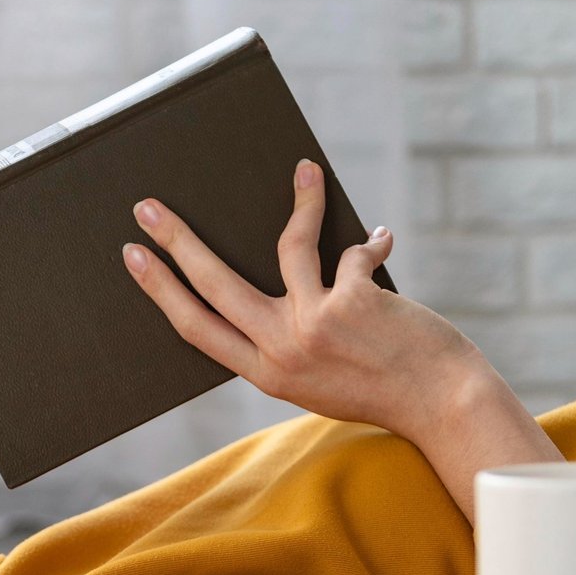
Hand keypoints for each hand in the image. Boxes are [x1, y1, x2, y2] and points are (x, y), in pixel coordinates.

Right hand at [122, 157, 492, 442]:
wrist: (442, 405)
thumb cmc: (386, 389)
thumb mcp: (320, 380)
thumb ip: (289, 343)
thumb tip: (280, 270)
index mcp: (266, 375)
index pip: (196, 327)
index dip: (160, 289)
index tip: (134, 257)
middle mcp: (281, 352)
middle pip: (213, 284)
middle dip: (176, 240)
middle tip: (147, 206)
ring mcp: (313, 325)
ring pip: (284, 248)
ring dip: (299, 202)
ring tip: (306, 169)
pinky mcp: (351, 302)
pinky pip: (351, 251)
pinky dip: (370, 241)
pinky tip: (383, 239)